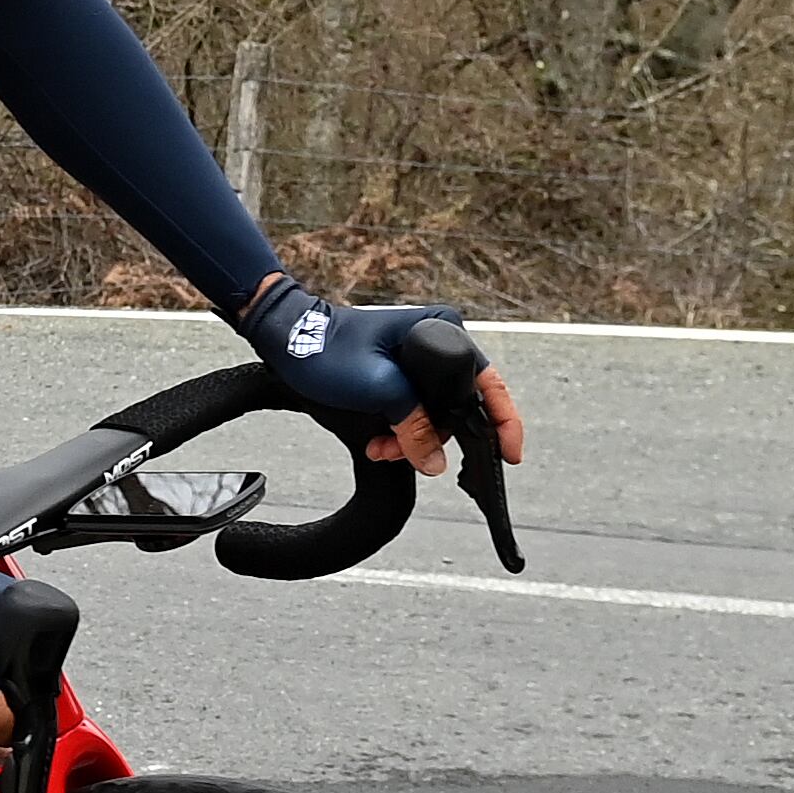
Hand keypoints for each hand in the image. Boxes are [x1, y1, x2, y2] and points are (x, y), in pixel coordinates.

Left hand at [237, 274, 526, 474]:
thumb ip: (413, 424)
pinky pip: (414, 411)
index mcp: (442, 332)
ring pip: (434, 414)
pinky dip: (400, 431)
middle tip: (414, 457)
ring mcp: (418, 360)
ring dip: (412, 439)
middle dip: (436, 437)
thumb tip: (435, 461)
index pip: (487, 383)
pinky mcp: (400, 374)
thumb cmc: (326, 348)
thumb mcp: (377, 389)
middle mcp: (437, 342)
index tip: (509, 455)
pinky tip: (379, 443)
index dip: (503, 421)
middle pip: (460, 405)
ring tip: (383, 449)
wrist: (284, 337)